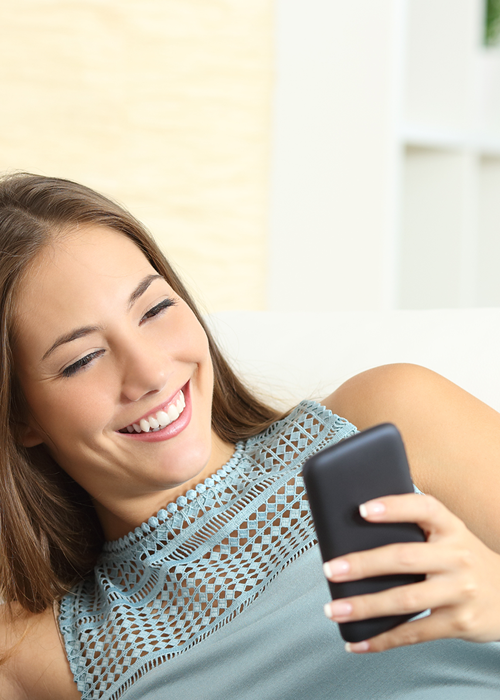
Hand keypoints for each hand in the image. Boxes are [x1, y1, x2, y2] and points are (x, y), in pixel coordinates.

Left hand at [322, 493, 499, 652]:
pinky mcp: (459, 622)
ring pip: (405, 599)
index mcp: (451, 527)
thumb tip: (356, 529)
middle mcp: (458, 557)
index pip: (423, 508)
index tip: (361, 510)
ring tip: (334, 608)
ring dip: (365, 606)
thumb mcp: (448, 536)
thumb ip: (415, 529)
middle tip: (330, 569)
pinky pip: (415, 632)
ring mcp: (460, 591)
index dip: (393, 507)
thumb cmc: (462, 560)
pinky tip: (357, 641)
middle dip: (362, 565)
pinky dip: (382, 639)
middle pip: (403, 558)